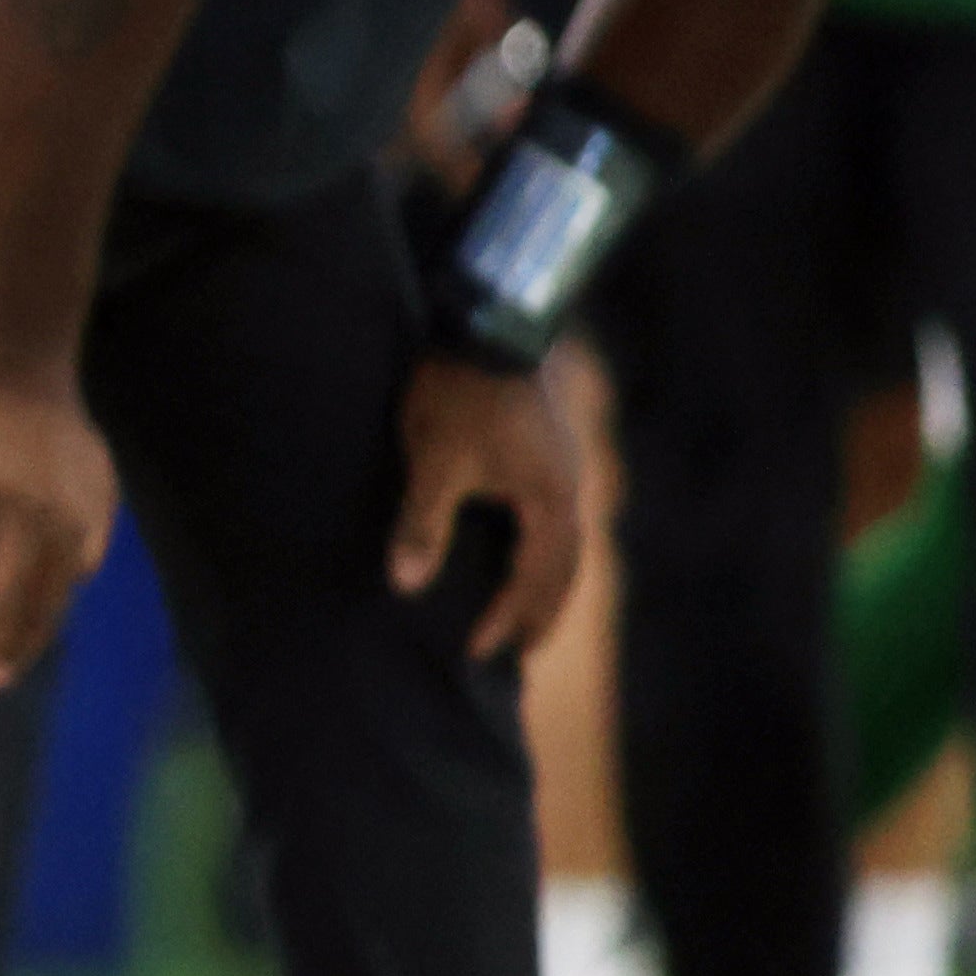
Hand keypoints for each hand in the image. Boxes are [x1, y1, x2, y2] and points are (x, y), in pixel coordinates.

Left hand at [389, 354, 583, 662]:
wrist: (490, 322)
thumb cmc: (461, 392)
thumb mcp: (434, 460)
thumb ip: (422, 524)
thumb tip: (406, 585)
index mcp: (549, 503)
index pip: (535, 580)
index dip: (509, 619)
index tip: (479, 651)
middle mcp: (569, 491)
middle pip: (565, 570)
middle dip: (540, 614)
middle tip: (517, 654)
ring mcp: (565, 469)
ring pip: (565, 543)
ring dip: (545, 583)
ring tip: (524, 614)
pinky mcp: (551, 451)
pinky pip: (554, 518)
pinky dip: (541, 549)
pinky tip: (520, 551)